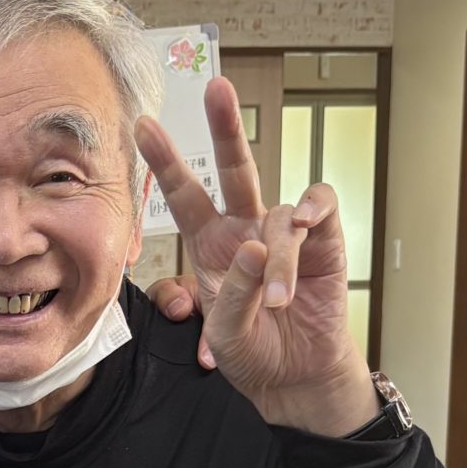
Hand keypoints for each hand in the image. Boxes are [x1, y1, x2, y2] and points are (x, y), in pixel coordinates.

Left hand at [136, 77, 371, 434]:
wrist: (295, 379)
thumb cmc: (253, 353)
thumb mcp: (222, 335)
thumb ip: (232, 293)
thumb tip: (256, 248)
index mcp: (210, 246)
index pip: (184, 196)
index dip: (164, 162)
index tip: (141, 125)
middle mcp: (246, 229)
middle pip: (234, 168)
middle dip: (225, 127)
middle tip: (217, 88)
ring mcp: (285, 233)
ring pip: (279, 217)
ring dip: (279, 261)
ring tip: (278, 303)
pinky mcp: (324, 241)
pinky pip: (318, 208)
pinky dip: (311, 212)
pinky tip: (303, 227)